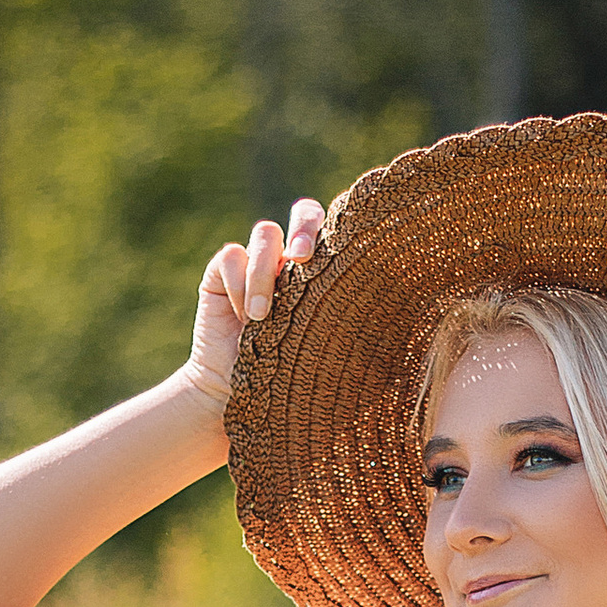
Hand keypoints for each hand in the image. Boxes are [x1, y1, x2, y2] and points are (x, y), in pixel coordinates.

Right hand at [183, 197, 324, 406]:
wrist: (233, 393)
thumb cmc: (287, 376)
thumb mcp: (322, 346)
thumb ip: (341, 317)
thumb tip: (384, 307)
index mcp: (322, 274)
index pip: (337, 232)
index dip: (338, 232)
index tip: (337, 261)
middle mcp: (290, 260)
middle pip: (305, 213)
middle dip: (305, 228)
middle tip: (300, 259)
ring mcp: (256, 261)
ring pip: (266, 232)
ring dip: (265, 272)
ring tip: (260, 316)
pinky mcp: (221, 272)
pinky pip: (232, 255)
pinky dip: (238, 283)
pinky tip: (240, 316)